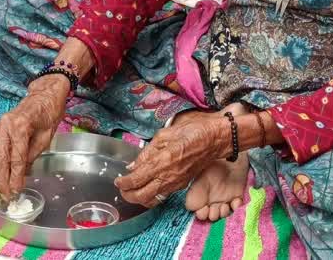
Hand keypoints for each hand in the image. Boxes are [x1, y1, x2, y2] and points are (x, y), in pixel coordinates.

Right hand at [0, 75, 69, 196]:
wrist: (44, 95)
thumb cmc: (49, 113)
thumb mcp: (46, 137)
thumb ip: (32, 155)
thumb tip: (22, 174)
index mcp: (20, 126)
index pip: (16, 159)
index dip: (15, 178)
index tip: (16, 192)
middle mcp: (5, 126)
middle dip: (2, 180)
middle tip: (7, 196)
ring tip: (3, 189)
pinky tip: (0, 176)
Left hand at [115, 114, 230, 206]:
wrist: (214, 140)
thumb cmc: (191, 132)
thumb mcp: (164, 135)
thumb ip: (147, 152)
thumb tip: (133, 166)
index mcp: (160, 162)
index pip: (135, 180)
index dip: (123, 183)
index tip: (118, 181)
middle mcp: (167, 177)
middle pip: (141, 197)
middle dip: (128, 195)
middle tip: (122, 189)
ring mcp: (175, 183)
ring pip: (152, 200)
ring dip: (139, 198)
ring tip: (133, 190)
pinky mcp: (181, 185)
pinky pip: (162, 196)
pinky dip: (151, 195)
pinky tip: (148, 186)